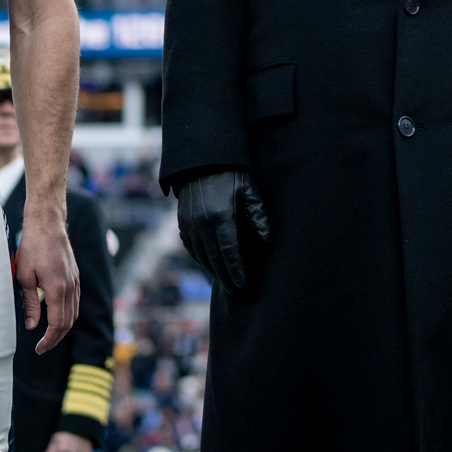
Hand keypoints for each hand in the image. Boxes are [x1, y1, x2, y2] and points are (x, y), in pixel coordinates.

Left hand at [14, 205, 78, 349]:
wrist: (47, 224)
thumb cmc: (32, 247)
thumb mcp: (24, 277)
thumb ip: (30, 303)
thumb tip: (32, 326)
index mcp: (57, 289)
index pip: (58, 324)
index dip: (49, 340)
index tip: (39, 348)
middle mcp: (71, 287)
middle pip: (69, 322)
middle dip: (56, 338)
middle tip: (42, 347)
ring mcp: (75, 281)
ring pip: (74, 313)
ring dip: (63, 328)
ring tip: (49, 336)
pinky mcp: (75, 276)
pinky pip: (75, 301)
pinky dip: (68, 314)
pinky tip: (57, 316)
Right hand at [174, 169, 271, 293]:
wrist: (202, 161)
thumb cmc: (232, 174)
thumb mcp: (249, 189)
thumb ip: (259, 215)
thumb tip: (268, 242)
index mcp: (220, 216)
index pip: (230, 252)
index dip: (237, 270)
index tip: (244, 284)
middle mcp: (202, 224)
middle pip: (215, 258)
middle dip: (225, 277)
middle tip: (235, 291)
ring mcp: (189, 224)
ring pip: (201, 255)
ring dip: (212, 271)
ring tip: (224, 282)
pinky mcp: (182, 222)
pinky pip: (191, 247)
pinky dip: (200, 259)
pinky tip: (209, 265)